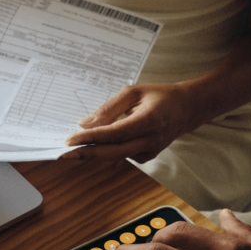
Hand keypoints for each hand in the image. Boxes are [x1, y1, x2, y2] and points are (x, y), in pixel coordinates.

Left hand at [61, 82, 199, 163]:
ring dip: (93, 152)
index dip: (91, 138)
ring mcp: (149, 152)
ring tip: (72, 148)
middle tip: (62, 153)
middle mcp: (149, 141)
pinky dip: (106, 150)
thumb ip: (109, 108)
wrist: (187, 109)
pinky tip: (95, 144)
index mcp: (148, 122)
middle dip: (85, 154)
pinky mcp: (146, 157)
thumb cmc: (160, 96)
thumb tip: (85, 124)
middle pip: (112, 153)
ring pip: (114, 156)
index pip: (114, 134)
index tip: (70, 140)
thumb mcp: (133, 92)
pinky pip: (120, 154)